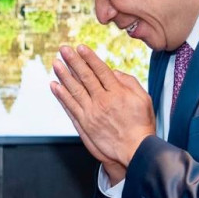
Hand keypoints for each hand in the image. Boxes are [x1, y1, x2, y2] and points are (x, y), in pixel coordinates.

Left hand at [50, 44, 155, 168]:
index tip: (80, 47)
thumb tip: (113, 71)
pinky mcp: (85, 123)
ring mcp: (92, 112)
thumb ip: (129, 82)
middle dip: (73, 61)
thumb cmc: (141, 125)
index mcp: (118, 92)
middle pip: (85, 77)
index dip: (89, 58)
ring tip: (56, 63)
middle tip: (63, 49)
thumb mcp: (143, 99)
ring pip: (75, 90)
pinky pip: (70, 106)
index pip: (100, 70)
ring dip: (64, 75)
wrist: (135, 150)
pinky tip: (55, 85)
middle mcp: (103, 100)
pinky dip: (61, 96)